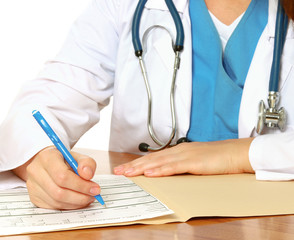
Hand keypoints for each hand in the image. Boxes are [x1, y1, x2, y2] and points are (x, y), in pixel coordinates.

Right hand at [13, 146, 99, 209]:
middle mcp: (36, 172)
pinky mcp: (34, 197)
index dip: (81, 185)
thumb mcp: (76, 156)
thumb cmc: (62, 160)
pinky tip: (78, 200)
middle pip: (59, 192)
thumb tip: (88, 175)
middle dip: (80, 196)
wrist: (45, 162)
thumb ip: (87, 163)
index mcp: (47, 158)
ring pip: (56, 202)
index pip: (62, 176)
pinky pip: (53, 206)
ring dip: (76, 203)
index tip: (95, 188)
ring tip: (88, 198)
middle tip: (93, 195)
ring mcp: (33, 186)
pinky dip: (69, 206)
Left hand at [114, 138, 253, 176]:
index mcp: (179, 151)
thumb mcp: (196, 161)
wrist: (235, 152)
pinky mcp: (193, 162)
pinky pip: (173, 167)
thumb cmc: (218, 158)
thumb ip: (182, 165)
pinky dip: (159, 170)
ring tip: (127, 172)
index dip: (138, 163)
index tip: (126, 168)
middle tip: (119, 171)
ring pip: (158, 162)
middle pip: (151, 159)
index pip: (154, 157)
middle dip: (133, 165)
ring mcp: (185, 155)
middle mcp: (178, 151)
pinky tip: (149, 173)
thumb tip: (170, 172)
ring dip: (141, 168)